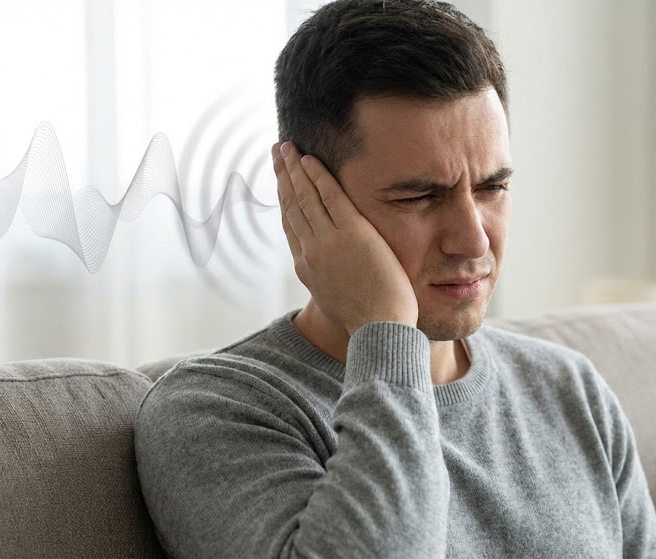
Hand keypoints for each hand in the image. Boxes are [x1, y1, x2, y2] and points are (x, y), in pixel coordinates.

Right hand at [273, 141, 417, 335]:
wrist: (380, 331)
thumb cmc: (371, 323)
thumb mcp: (340, 303)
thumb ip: (334, 284)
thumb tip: (337, 279)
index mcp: (307, 269)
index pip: (291, 227)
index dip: (285, 201)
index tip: (281, 183)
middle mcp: (310, 252)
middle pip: (291, 206)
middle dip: (283, 176)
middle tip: (276, 153)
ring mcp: (328, 241)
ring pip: (304, 197)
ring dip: (294, 168)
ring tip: (286, 146)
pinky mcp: (351, 233)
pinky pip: (330, 196)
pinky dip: (318, 176)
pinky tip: (310, 159)